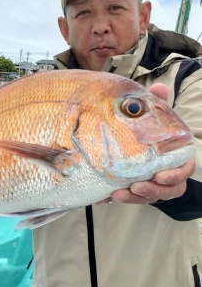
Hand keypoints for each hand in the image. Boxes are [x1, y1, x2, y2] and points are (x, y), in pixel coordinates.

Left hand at [98, 83, 194, 204]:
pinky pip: (129, 198)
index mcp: (175, 157)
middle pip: (169, 190)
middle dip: (153, 192)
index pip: (183, 171)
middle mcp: (166, 173)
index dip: (175, 176)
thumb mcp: (151, 115)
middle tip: (136, 187)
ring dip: (134, 198)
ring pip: (149, 197)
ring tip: (117, 194)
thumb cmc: (147, 129)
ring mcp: (151, 183)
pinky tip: (103, 197)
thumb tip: (159, 87)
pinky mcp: (135, 189)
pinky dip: (118, 198)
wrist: (128, 139)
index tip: (159, 176)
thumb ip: (156, 104)